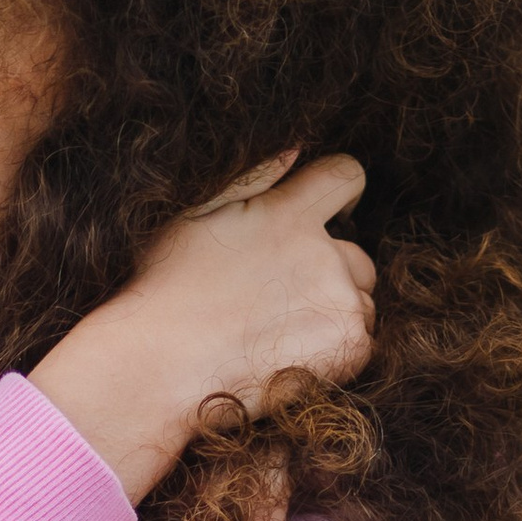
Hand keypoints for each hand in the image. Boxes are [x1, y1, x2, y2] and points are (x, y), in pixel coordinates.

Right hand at [27, 153, 375, 508]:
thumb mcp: (196, 217)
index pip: (346, 176)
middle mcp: (323, 255)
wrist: (159, 368)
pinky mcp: (349, 349)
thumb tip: (297, 152)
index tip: (332, 215)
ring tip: (278, 333)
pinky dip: (337, 350)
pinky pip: (362, 341)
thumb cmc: (166, 290)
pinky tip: (290, 356)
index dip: (342, 194)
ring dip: (334, 311)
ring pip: (360, 301)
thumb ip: (253, 181)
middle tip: (279, 298)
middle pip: (356, 254)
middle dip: (330, 270)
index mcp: (288, 214)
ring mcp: (340, 303)